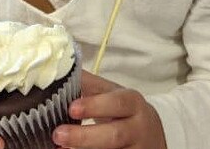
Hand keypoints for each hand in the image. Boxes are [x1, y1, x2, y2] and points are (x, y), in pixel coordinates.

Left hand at [52, 70, 166, 148]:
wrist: (151, 136)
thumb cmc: (126, 111)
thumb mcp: (113, 93)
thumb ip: (91, 84)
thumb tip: (64, 69)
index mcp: (132, 102)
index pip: (116, 103)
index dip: (94, 106)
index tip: (71, 108)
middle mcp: (138, 127)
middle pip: (114, 135)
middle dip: (84, 136)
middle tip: (58, 133)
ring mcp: (136, 148)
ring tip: (60, 147)